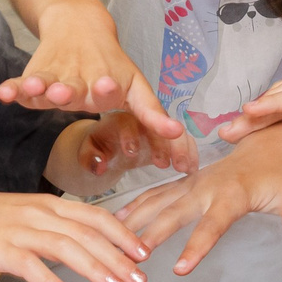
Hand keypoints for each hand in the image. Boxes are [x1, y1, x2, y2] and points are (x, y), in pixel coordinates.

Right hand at [0, 1, 181, 142]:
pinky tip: (3, 93)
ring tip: (36, 89)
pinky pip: (22, 82)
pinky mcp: (36, 74)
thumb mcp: (135, 86)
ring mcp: (57, 77)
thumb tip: (177, 132)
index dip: (108, 89)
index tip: (107, 86)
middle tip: (66, 93)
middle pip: (75, 88)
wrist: (78, 23)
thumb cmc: (110, 64)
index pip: (110, 89)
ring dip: (41, 87)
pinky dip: (13, 87)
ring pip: (48, 83)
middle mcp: (81, 80)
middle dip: (70, 91)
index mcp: (108, 84)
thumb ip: (151, 112)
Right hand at [0, 189, 151, 281]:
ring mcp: (17, 230)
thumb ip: (48, 227)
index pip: (94, 216)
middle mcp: (37, 214)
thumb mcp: (20, 215)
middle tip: (140, 278)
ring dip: (94, 268)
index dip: (122, 233)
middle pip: (87, 233)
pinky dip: (50, 280)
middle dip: (118, 256)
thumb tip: (75, 245)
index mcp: (45, 204)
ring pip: (65, 247)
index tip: (144, 251)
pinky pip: (29, 265)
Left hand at [77, 109, 198, 179]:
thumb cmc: (98, 139)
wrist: (107, 133)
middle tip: (171, 162)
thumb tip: (99, 167)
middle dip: (165, 140)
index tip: (133, 151)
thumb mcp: (88, 147)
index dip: (133, 134)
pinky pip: (179, 137)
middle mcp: (139, 113)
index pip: (126, 119)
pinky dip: (188, 150)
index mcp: (117, 113)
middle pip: (156, 120)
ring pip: (170, 129)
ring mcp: (155, 121)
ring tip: (184, 168)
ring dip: (179, 147)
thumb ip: (90, 155)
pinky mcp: (165, 131)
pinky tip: (193, 167)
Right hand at [119, 125, 281, 273]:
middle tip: (131, 258)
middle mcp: (206, 186)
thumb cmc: (281, 173)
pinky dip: (137, 205)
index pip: (212, 225)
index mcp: (232, 193)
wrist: (269, 141)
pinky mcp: (186, 182)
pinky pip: (157, 194)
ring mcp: (193, 183)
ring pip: (159, 201)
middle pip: (175, 213)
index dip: (196, 247)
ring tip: (112, 237)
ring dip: (136, 218)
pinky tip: (119, 219)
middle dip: (153, 235)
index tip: (180, 269)